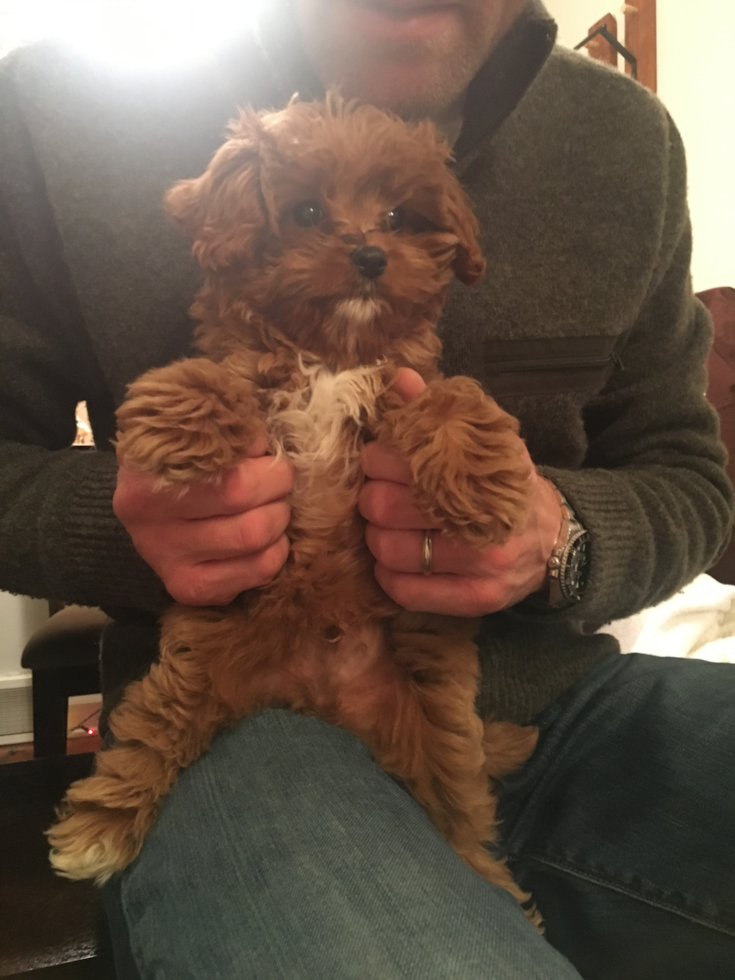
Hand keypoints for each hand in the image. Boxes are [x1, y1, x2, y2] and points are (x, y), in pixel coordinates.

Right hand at [113, 432, 293, 604]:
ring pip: (258, 550)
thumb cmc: (173, 459)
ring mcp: (170, 566)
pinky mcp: (189, 589)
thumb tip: (268, 446)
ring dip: (279, 524)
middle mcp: (153, 532)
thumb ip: (224, 434)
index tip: (267, 458)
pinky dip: (274, 552)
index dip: (269, 470)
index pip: (237, 485)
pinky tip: (263, 537)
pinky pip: (257, 574)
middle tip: (276, 483)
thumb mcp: (186, 435)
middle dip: (279, 497)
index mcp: (147, 486)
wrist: (141, 502)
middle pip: (252, 523)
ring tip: (271, 507)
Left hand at [359, 369, 561, 616]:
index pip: (402, 462)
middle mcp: (483, 521)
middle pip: (387, 508)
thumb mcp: (483, 440)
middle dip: (372, 498)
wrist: (553, 538)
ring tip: (386, 527)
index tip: (379, 460)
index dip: (378, 459)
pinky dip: (388, 575)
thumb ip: (440, 410)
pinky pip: (406, 591)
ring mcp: (480, 565)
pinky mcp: (474, 599)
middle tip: (377, 494)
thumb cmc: (505, 484)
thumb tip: (399, 379)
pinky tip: (395, 561)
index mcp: (482, 472)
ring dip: (377, 537)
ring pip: (391, 551)